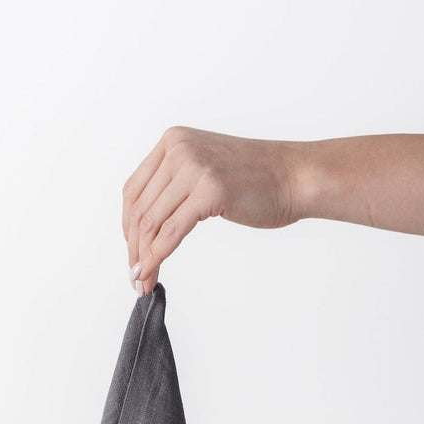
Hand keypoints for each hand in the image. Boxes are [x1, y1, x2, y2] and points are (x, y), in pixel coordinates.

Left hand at [122, 125, 307, 292]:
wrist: (296, 176)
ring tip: (141, 281)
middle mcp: (178, 149)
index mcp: (173, 141)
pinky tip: (151, 273)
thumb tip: (146, 228)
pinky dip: (157, 256)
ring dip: (143, 258)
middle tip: (134, 276)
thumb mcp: (205, 170)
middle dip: (134, 248)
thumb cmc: (258, 179)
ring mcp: (194, 167)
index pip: (134, 190)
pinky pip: (171, 231)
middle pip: (140, 209)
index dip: (128, 227)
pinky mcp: (209, 190)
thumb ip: (176, 186)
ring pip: (151, 222)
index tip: (132, 253)